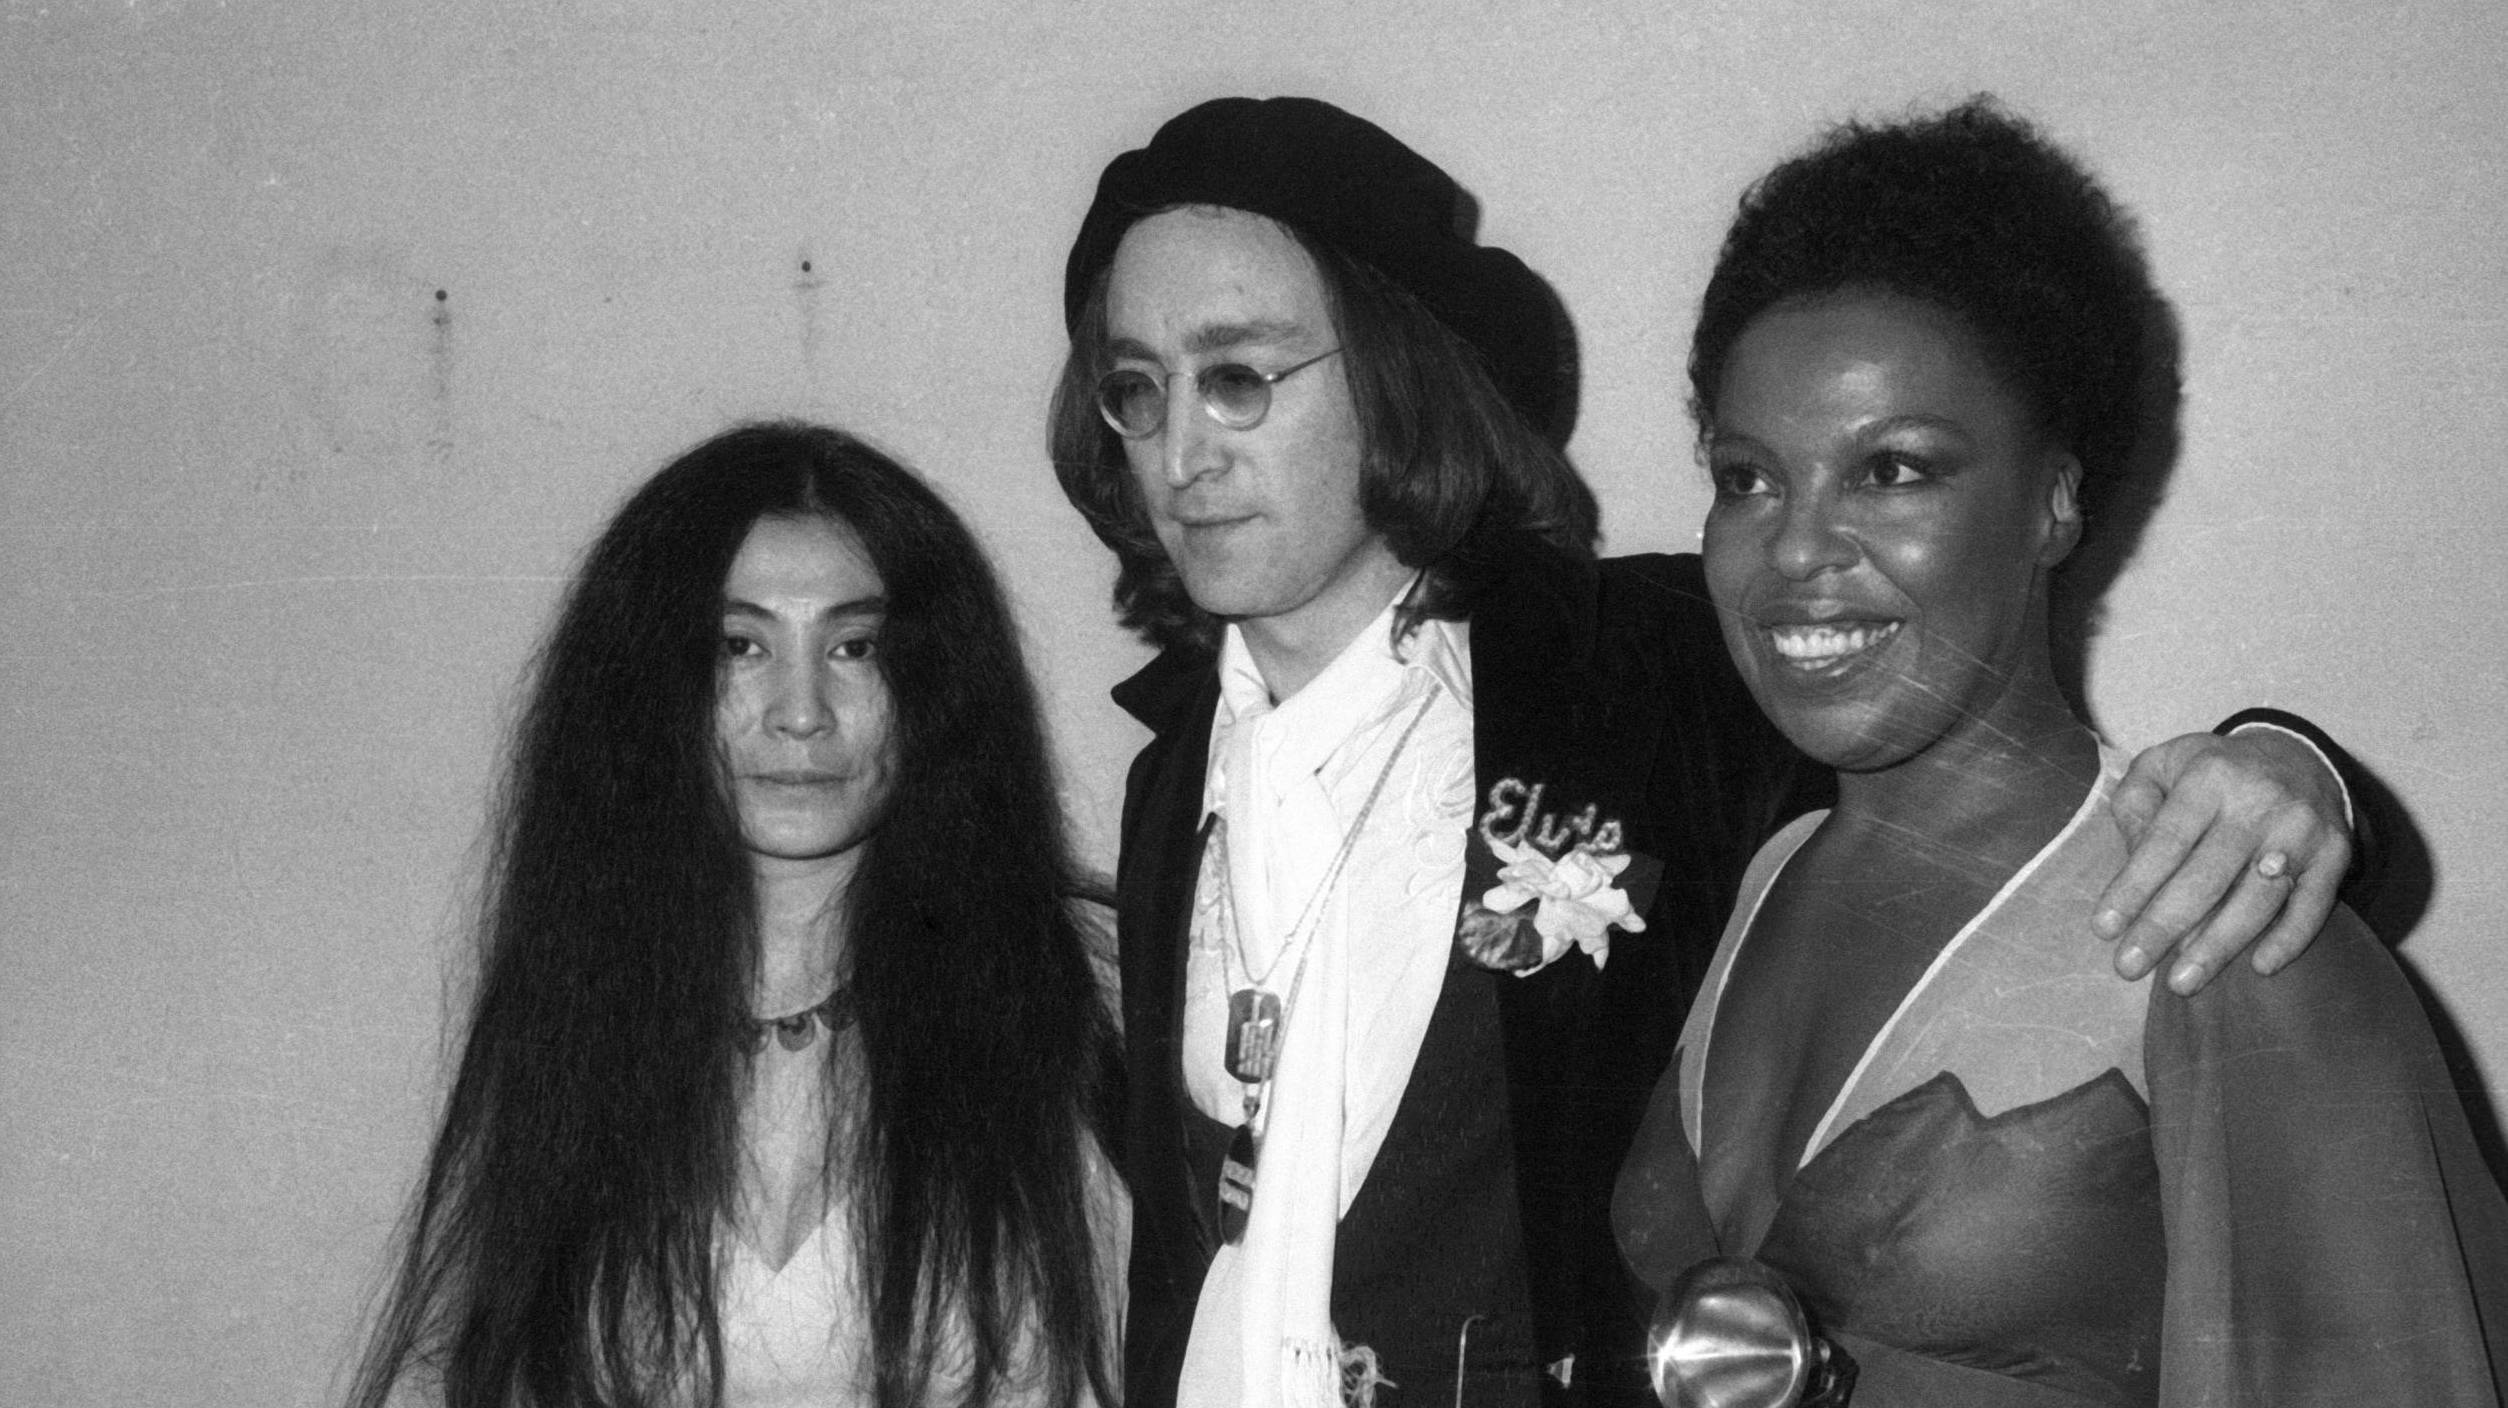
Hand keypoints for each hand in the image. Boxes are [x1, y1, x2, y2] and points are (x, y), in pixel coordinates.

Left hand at [2098, 729, 2351, 993]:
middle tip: (2130, 966)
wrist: (2297, 757)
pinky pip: (2313, 905)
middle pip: (2207, 876)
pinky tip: (2259, 968)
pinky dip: (2289, 939)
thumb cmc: (2212, 773)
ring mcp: (2302, 829)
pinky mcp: (2335, 854)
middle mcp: (2260, 801)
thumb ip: (2136, 808)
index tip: (2104, 929)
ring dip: (2218, 945)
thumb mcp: (2162, 767)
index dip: (2134, 887)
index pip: (2166, 841)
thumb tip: (2131, 864)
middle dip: (2164, 926)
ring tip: (2182, 983)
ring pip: (2258, 898)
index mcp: (2209, 776)